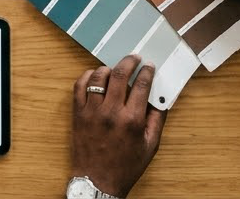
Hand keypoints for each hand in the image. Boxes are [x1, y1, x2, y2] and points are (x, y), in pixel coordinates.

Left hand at [72, 55, 164, 196]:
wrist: (98, 182)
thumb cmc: (125, 166)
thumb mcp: (150, 146)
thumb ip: (157, 120)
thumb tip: (161, 99)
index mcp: (132, 120)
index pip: (141, 85)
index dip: (147, 71)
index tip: (149, 66)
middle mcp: (111, 113)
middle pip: (119, 74)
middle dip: (129, 61)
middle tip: (134, 57)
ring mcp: (92, 112)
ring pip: (98, 77)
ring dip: (108, 68)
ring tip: (115, 69)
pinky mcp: (78, 114)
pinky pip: (79, 86)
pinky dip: (87, 77)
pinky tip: (95, 77)